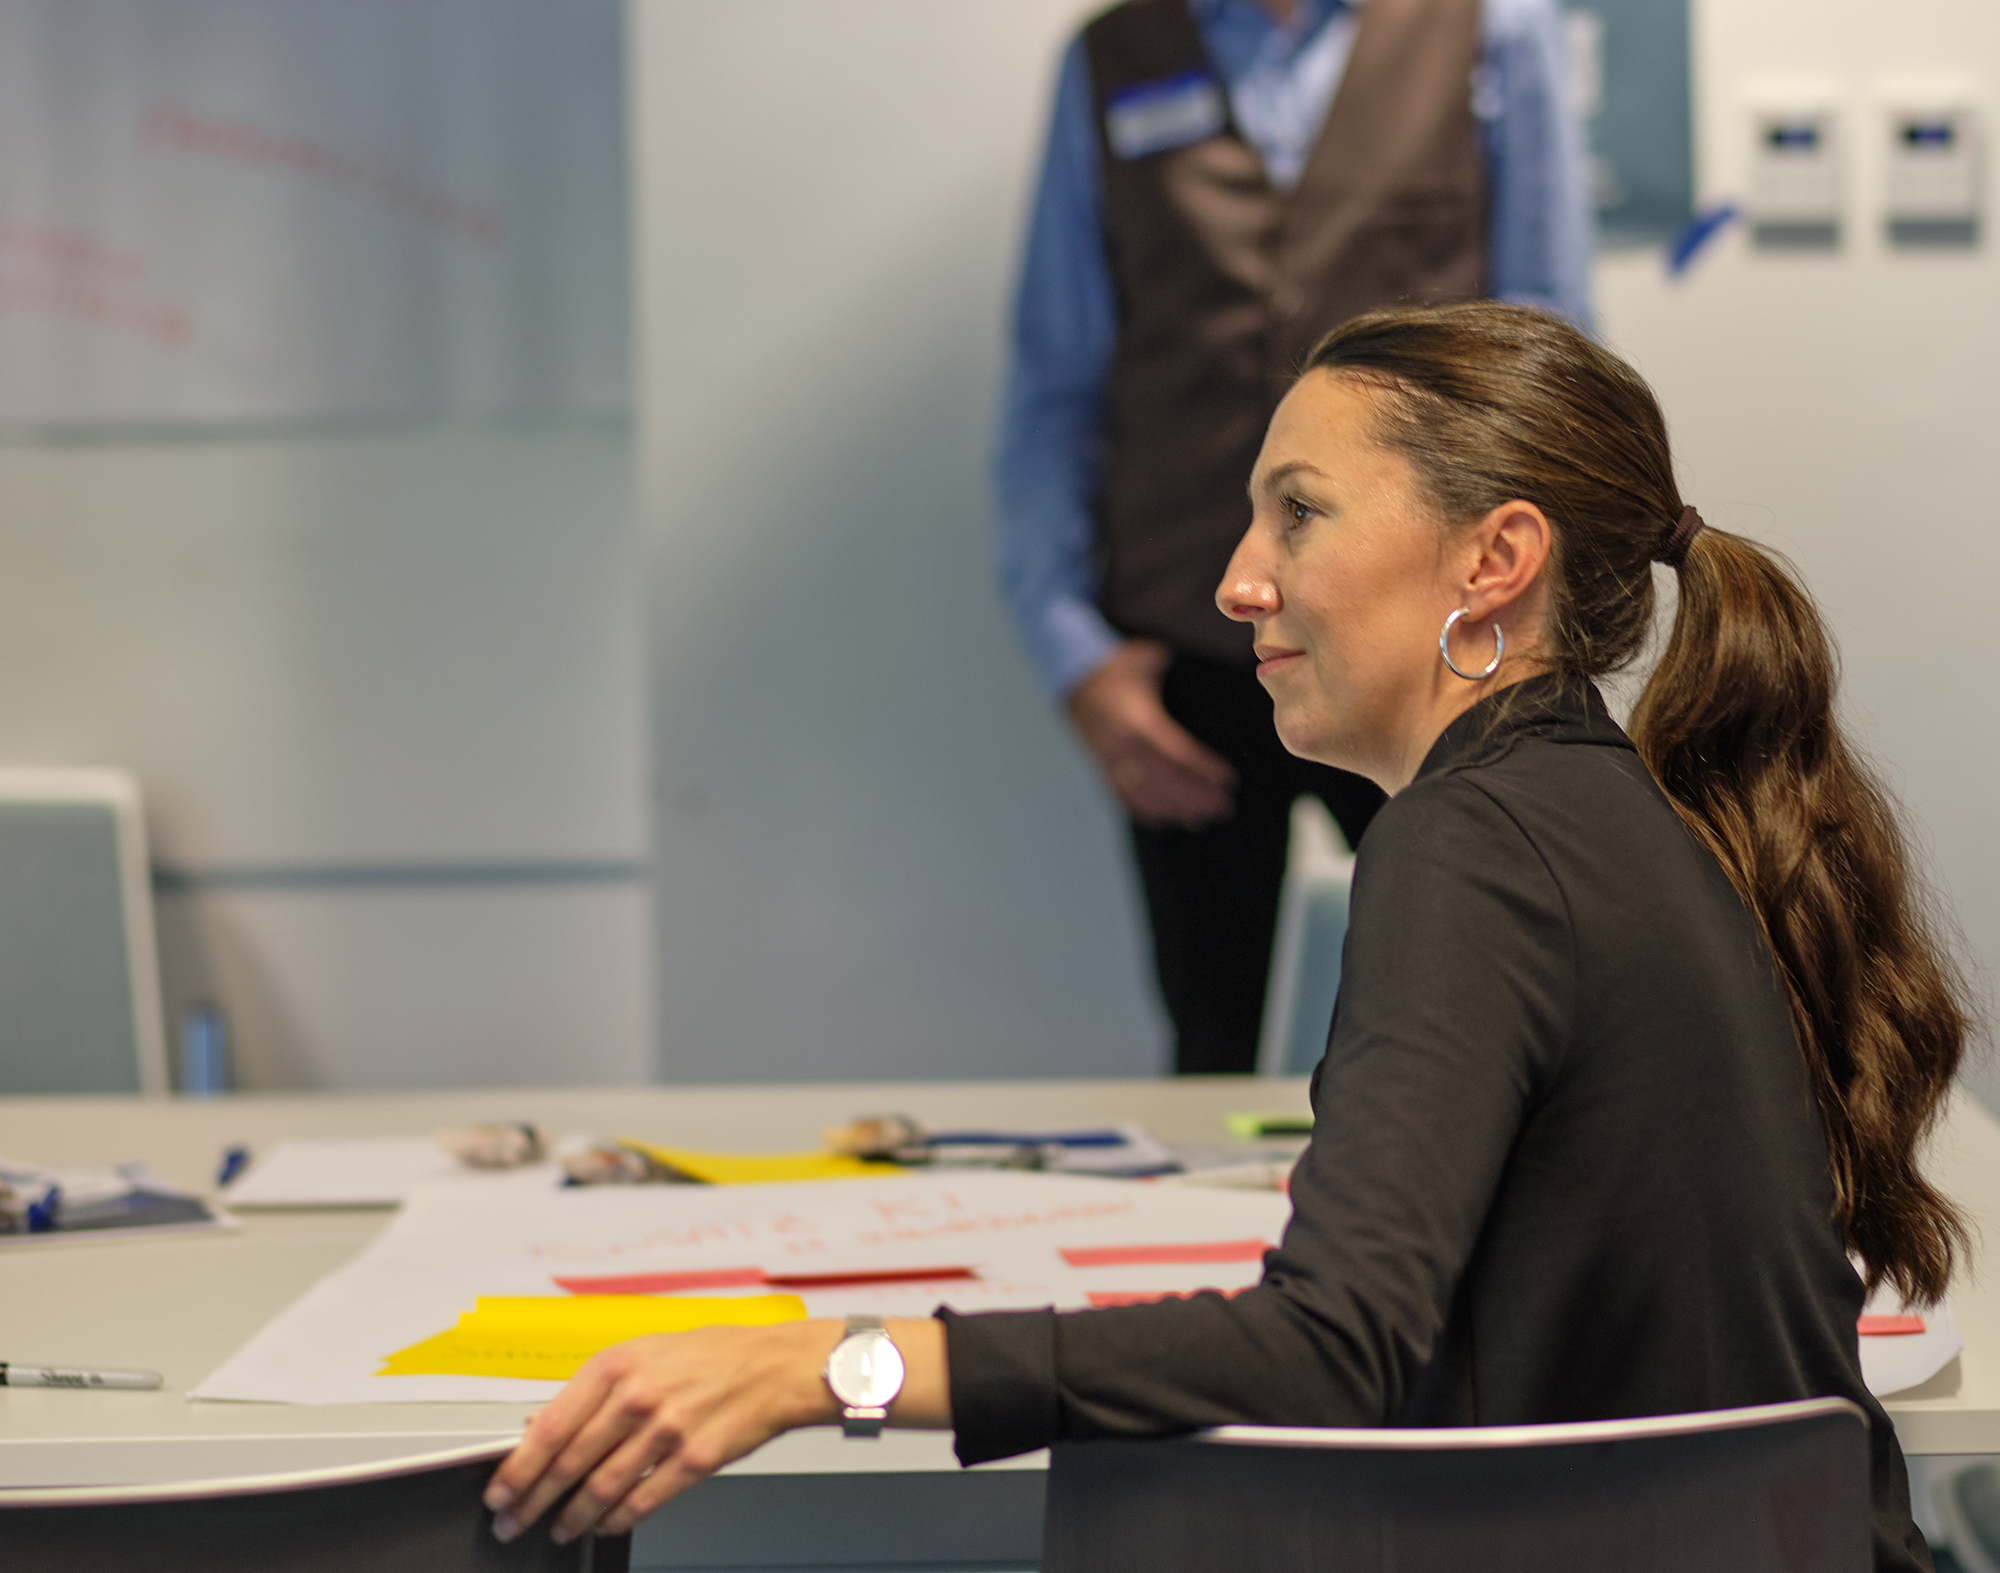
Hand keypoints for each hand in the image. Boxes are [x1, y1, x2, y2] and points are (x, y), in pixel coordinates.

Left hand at [483, 1317, 949, 1544]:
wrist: (773, 1366)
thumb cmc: (711, 1355)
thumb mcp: (645, 1352)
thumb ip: (596, 1389)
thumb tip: (545, 1425)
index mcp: (617, 1365)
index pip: (550, 1426)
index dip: (518, 1466)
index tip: (500, 1489)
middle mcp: (637, 1397)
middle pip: (569, 1463)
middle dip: (534, 1500)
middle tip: (513, 1521)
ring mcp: (666, 1430)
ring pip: (602, 1488)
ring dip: (573, 1517)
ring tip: (558, 1530)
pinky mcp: (694, 1460)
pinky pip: (643, 1501)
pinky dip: (616, 1520)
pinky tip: (603, 1526)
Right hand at [1068, 641, 1235, 827]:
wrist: (1072, 679)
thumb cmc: (1117, 667)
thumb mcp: (1145, 658)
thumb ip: (1174, 667)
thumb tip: (1208, 667)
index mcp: (1137, 722)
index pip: (1178, 753)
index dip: (1204, 769)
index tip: (1229, 780)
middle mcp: (1123, 747)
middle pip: (1165, 782)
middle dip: (1196, 797)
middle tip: (1224, 808)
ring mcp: (1110, 762)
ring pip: (1145, 795)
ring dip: (1174, 810)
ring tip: (1201, 820)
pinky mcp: (1101, 768)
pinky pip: (1123, 797)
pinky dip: (1145, 811)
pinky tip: (1165, 821)